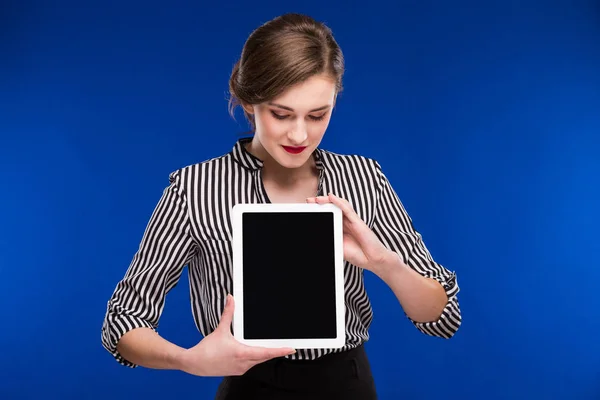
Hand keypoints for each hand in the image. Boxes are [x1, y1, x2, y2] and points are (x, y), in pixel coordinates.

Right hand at [176, 295, 295, 376]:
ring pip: (257, 361)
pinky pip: (250, 364)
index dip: (280, 351)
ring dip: (263, 354)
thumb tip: (231, 298)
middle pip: (264, 357)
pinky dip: (254, 358)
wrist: (194, 364)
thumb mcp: (220, 330)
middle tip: (285, 346)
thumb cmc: (207, 349)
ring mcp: (240, 369)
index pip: (266, 353)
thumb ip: (228, 314)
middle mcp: (243, 363)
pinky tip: (253, 352)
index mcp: (242, 353)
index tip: (291, 349)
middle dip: (274, 351)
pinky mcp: (236, 371)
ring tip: (270, 347)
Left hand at [307, 193, 391, 271]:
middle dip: (320, 203)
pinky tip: (331, 198)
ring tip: (316, 199)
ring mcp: (352, 220)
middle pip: (332, 208)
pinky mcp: (357, 221)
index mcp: (341, 228)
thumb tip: (315, 236)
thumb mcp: (338, 247)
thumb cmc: (358, 255)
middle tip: (308, 201)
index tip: (307, 209)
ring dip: (327, 200)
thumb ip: (331, 240)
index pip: (328, 215)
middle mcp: (346, 222)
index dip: (319, 211)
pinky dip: (338, 202)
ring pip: (339, 205)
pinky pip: (347, 209)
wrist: (373, 260)